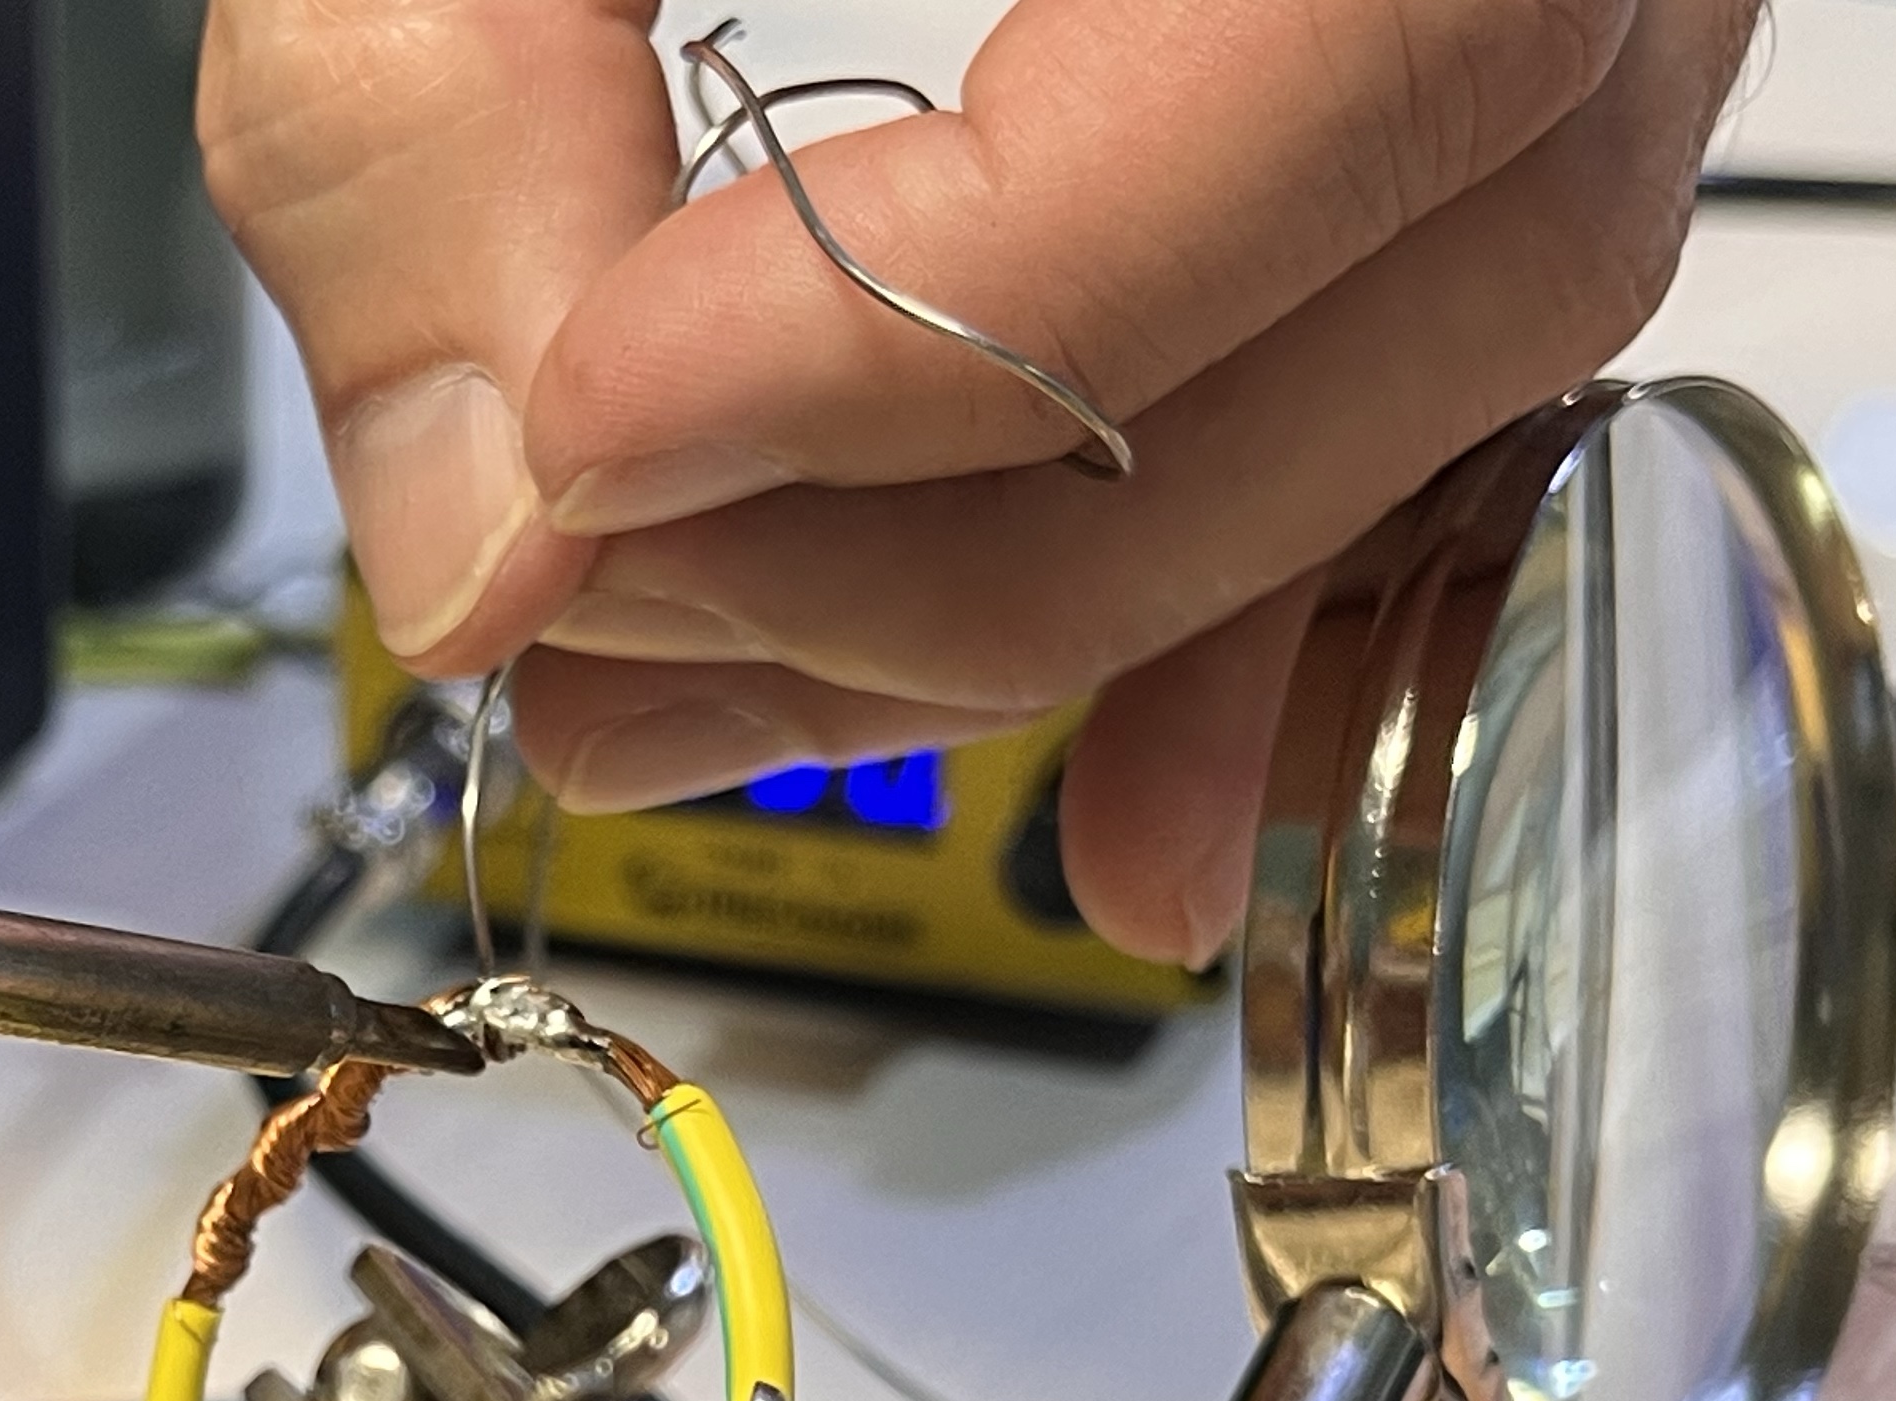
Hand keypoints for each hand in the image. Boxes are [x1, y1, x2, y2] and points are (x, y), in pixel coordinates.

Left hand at [204, 0, 1757, 962]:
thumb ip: (425, 70)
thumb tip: (473, 529)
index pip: (1350, 54)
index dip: (941, 319)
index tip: (593, 431)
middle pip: (1408, 290)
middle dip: (943, 540)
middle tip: (580, 592)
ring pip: (1418, 394)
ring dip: (1018, 630)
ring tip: (662, 682)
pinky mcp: (1470, 102)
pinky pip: (1442, 413)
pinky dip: (1251, 641)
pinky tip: (1098, 828)